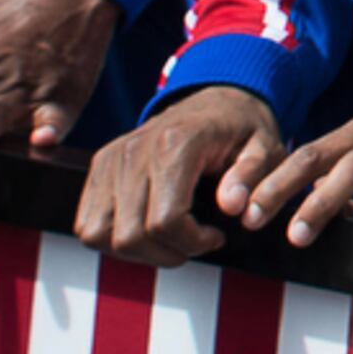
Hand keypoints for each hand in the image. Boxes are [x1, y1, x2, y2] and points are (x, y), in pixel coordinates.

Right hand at [73, 85, 283, 266]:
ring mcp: (110, 158)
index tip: (216, 237)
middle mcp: (134, 150)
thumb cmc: (243, 129)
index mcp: (176, 145)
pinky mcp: (99, 166)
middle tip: (196, 242)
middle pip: (129, 235)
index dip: (192, 244)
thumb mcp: (265, 147)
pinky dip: (113, 240)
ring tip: (172, 239)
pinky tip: (149, 230)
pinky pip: (87, 223)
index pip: (165, 221)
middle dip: (167, 253)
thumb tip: (232, 208)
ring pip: (98, 235)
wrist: (217, 99)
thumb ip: (253, 176)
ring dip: (136, 252)